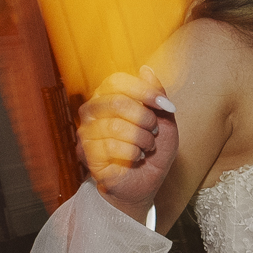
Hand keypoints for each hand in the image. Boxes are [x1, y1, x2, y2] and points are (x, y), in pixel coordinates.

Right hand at [78, 66, 176, 211]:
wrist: (145, 183)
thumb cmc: (153, 151)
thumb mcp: (164, 121)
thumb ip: (156, 96)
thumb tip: (146, 70)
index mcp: (109, 97)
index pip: (117, 81)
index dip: (144, 90)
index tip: (166, 105)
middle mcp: (93, 111)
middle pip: (117, 102)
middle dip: (146, 119)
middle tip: (154, 132)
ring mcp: (86, 131)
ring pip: (116, 126)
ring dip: (142, 139)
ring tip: (147, 147)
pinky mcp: (86, 153)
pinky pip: (111, 147)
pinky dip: (133, 154)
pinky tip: (136, 158)